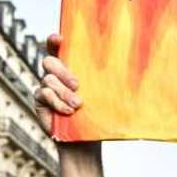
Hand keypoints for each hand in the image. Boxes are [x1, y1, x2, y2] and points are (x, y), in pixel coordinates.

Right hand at [36, 33, 106, 176]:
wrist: (86, 139)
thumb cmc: (99, 112)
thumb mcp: (106, 92)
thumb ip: (111, 76)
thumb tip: (136, 61)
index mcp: (71, 66)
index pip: (59, 48)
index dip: (55, 41)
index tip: (59, 38)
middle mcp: (56, 74)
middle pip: (50, 62)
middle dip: (63, 70)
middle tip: (77, 84)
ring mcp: (46, 87)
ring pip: (48, 80)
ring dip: (63, 92)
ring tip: (78, 104)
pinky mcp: (40, 101)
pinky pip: (43, 94)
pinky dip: (56, 102)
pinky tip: (68, 111)